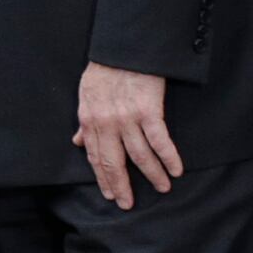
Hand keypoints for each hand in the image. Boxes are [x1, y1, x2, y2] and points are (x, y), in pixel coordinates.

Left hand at [74, 63, 181, 206]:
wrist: (123, 49)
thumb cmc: (104, 70)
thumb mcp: (85, 95)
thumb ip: (83, 121)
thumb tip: (76, 141)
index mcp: (89, 121)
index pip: (94, 156)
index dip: (103, 177)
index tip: (110, 193)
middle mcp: (106, 124)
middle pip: (113, 162)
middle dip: (121, 185)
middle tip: (128, 204)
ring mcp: (127, 119)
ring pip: (139, 156)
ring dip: (152, 175)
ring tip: (162, 188)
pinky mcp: (149, 111)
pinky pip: (160, 141)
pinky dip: (169, 158)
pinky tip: (176, 170)